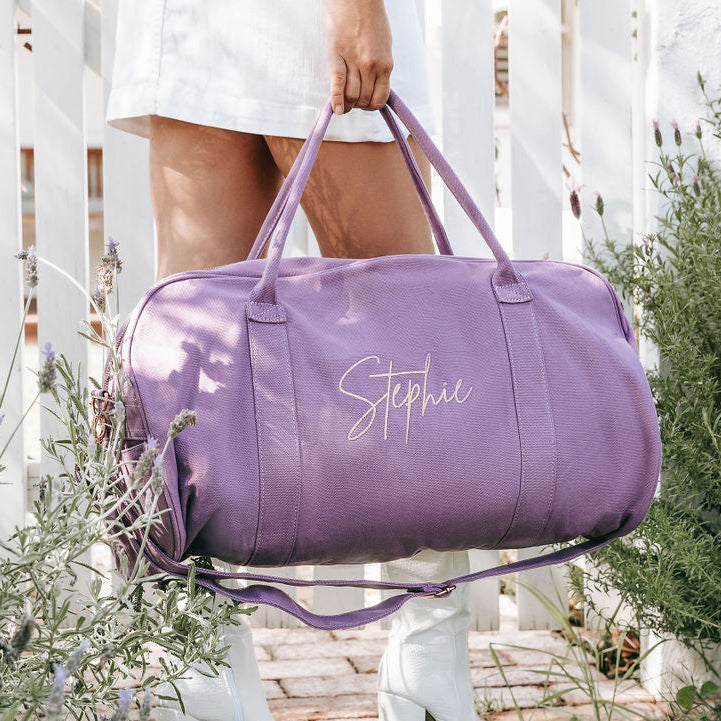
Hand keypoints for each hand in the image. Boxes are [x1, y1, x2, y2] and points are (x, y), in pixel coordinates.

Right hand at [325, 0, 393, 114]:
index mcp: (385, 64)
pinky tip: (336, 110)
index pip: (380, 98)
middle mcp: (371, 66)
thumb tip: (376, 86)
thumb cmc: (370, 19)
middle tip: (352, 102)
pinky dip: (336, 100)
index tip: (366, 104)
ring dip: (347, 105)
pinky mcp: (336, 55)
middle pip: (364, 99)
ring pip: (351, 96)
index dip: (372, 106)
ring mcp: (354, 61)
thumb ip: (381, 66)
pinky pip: (337, 84)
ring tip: (343, 105)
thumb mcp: (384, 45)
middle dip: (358, 105)